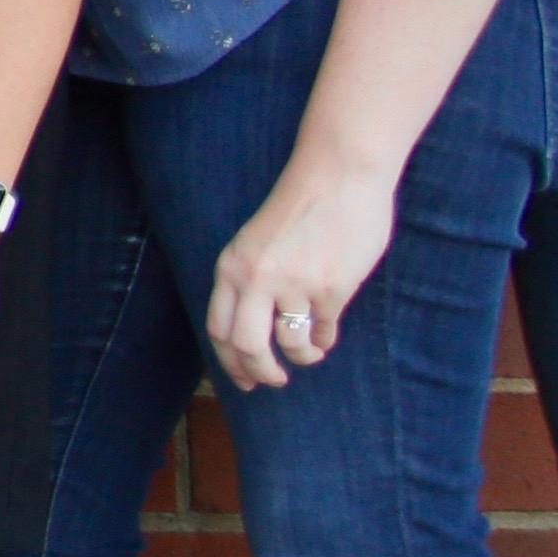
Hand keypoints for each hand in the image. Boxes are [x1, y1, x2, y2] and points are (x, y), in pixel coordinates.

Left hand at [207, 158, 393, 390]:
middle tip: (274, 380)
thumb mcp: (255, 243)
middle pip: (246, 346)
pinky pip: (323, 330)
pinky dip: (324, 339)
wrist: (338, 176)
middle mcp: (257, 279)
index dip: (229, 362)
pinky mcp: (330, 289)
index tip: (244, 380)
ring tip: (309, 354)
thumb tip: (251, 332)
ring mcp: (294, 285)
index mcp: (232, 267)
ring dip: (301, 357)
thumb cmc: (299, 208)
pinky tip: (326, 336)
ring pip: (290, 344)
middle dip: (259, 372)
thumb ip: (249, 281)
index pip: (219, 329)